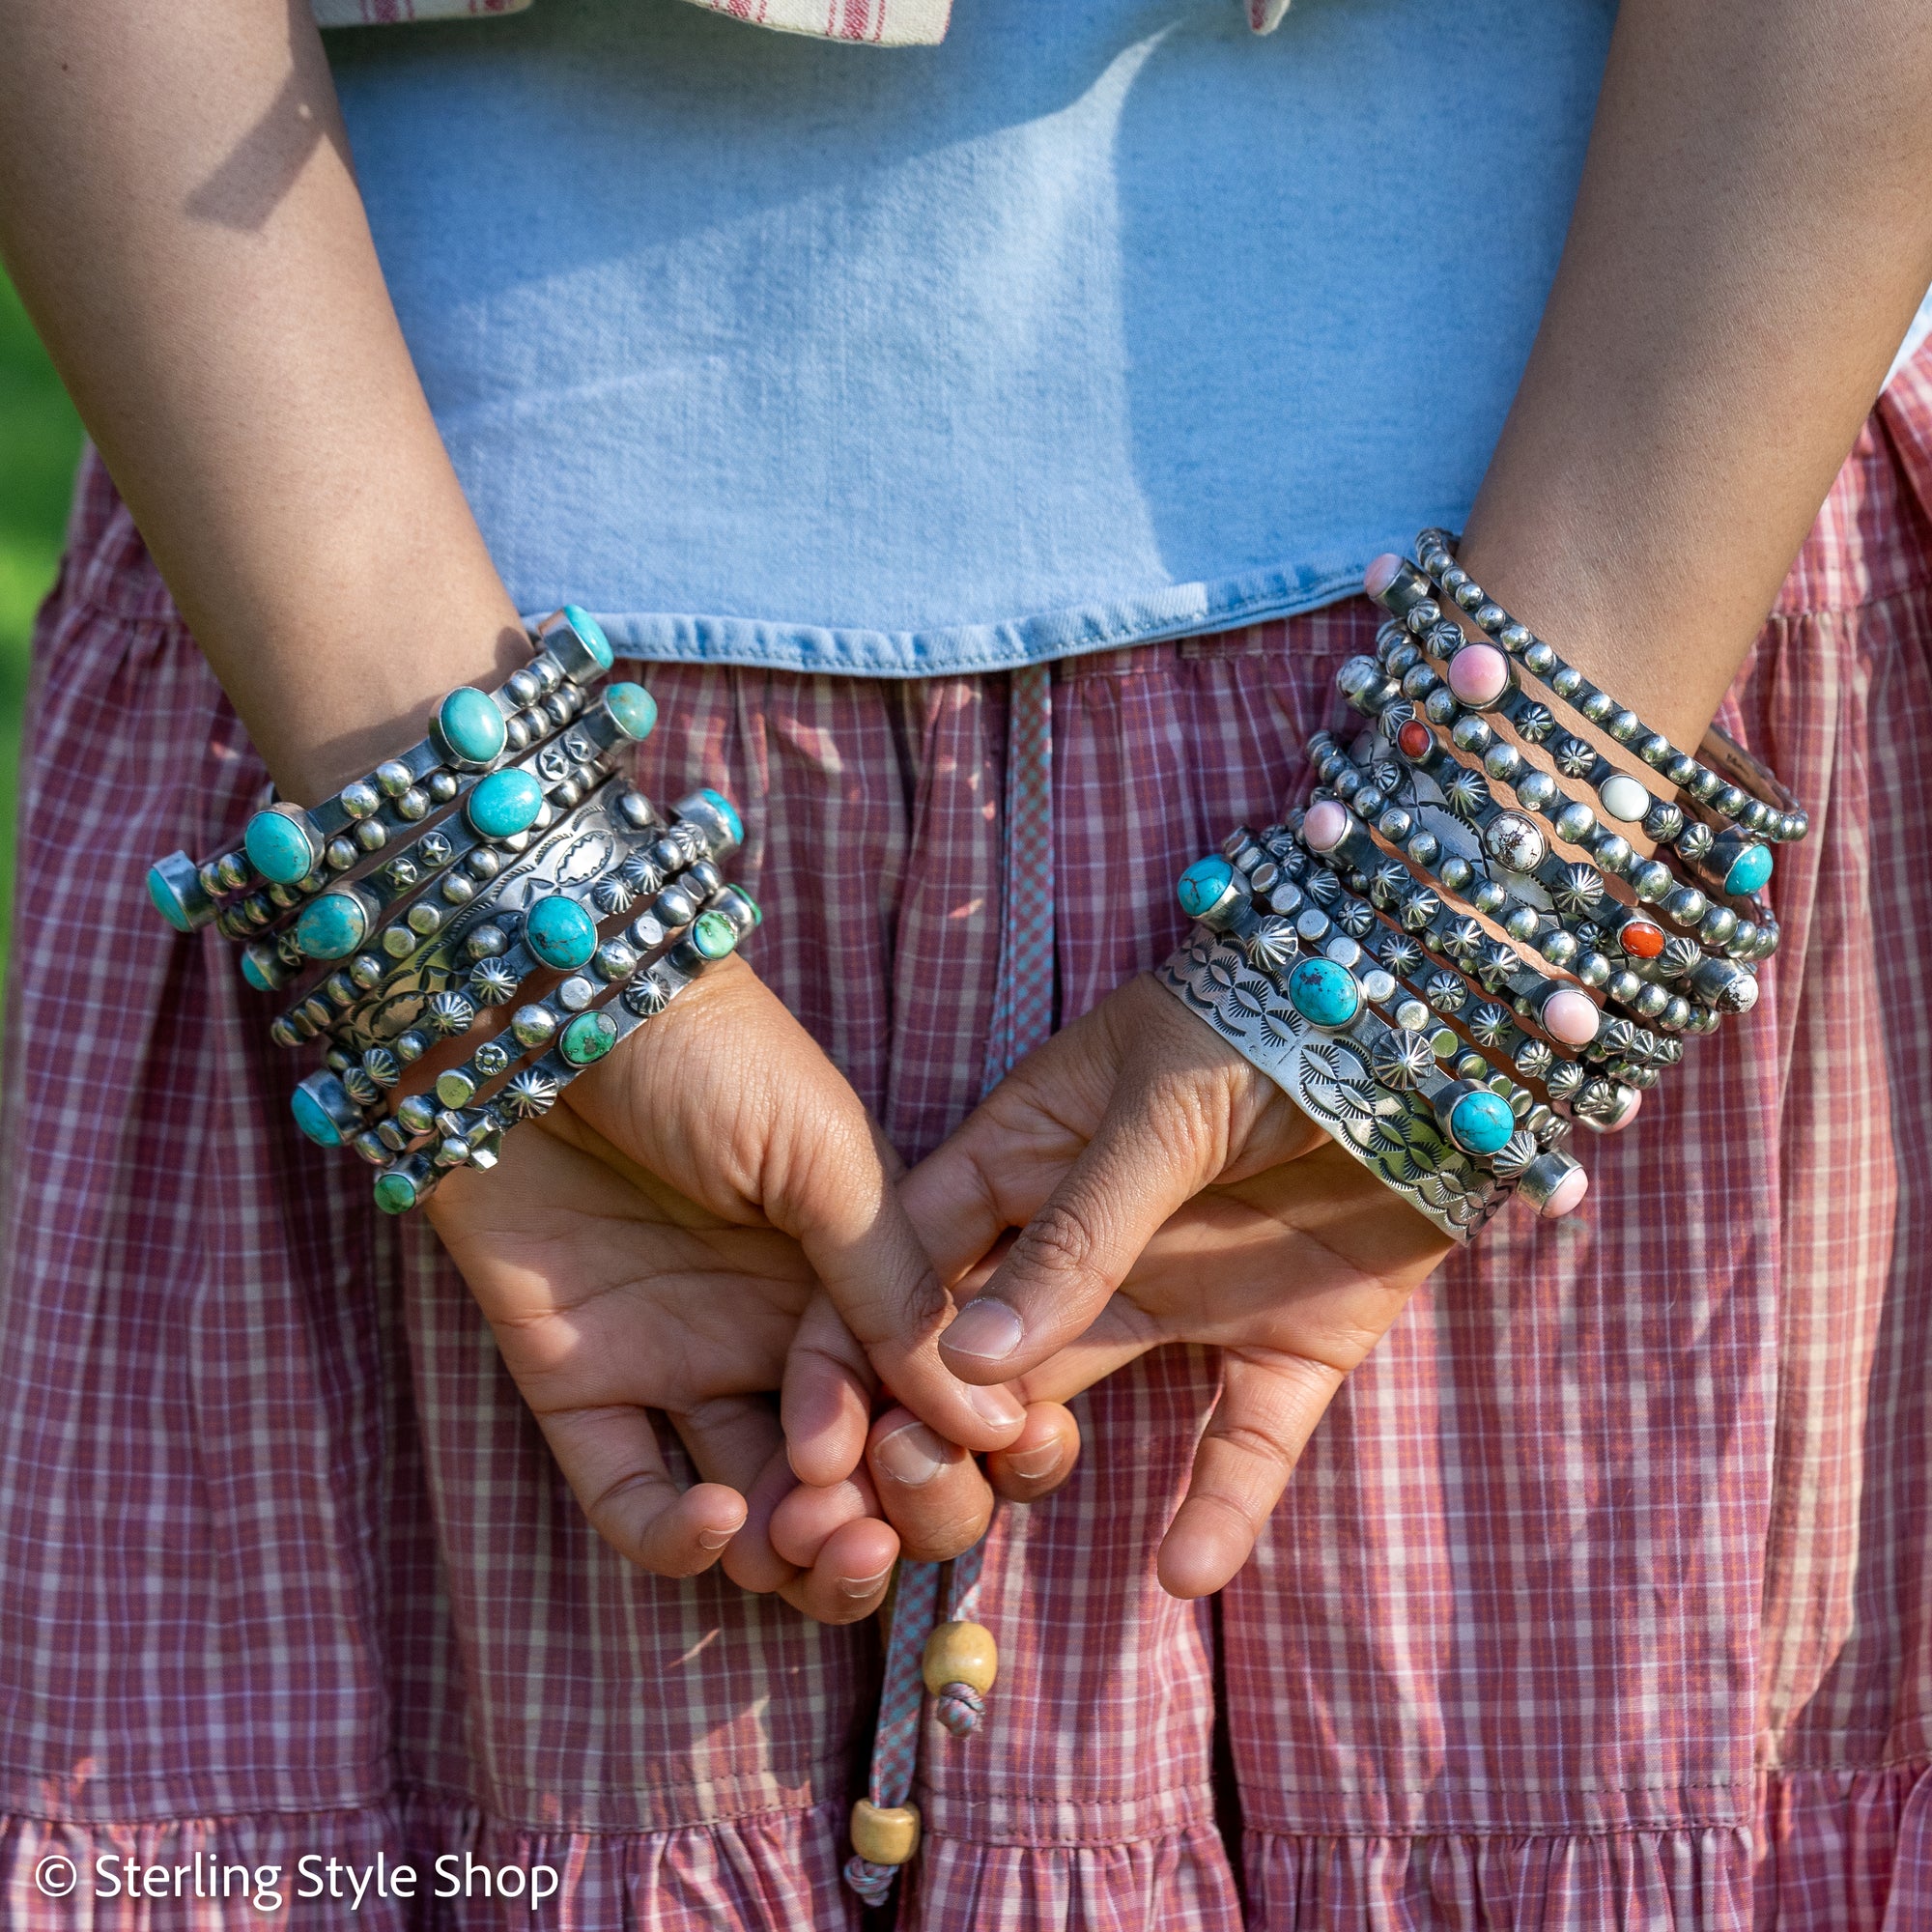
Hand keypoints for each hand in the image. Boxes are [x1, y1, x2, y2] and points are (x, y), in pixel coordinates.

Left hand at [426, 956, 1027, 1610]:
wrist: (542, 1002)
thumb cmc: (709, 1055)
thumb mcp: (831, 1161)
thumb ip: (897, 1291)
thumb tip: (995, 1418)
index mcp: (860, 1276)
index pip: (933, 1401)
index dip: (964, 1450)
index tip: (983, 1458)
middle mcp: (780, 1335)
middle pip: (856, 1479)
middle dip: (887, 1522)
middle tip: (881, 1522)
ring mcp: (681, 1362)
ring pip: (756, 1513)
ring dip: (796, 1551)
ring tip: (813, 1534)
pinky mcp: (579, 1384)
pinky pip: (631, 1499)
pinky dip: (678, 1538)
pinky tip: (720, 1517)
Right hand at [889, 972, 1451, 1595]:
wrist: (1434, 1023)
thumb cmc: (1272, 1020)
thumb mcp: (1159, 1109)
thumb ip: (1077, 1233)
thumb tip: (971, 1361)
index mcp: (1030, 1161)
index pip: (914, 1258)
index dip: (862, 1338)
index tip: (821, 1430)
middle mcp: (1090, 1244)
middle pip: (978, 1352)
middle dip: (928, 1424)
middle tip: (908, 1492)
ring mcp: (1186, 1296)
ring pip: (1079, 1406)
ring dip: (1036, 1465)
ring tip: (1012, 1505)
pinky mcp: (1287, 1344)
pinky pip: (1244, 1441)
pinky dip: (1219, 1508)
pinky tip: (1185, 1571)